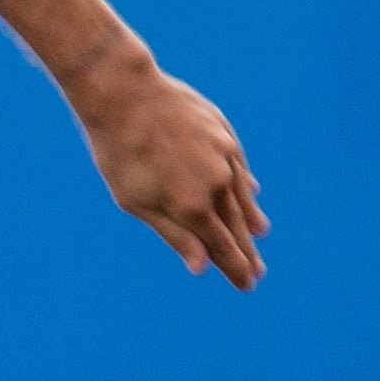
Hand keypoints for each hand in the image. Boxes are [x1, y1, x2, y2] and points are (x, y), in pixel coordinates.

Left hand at [76, 59, 268, 289]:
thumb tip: (201, 266)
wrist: (127, 95)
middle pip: (236, 226)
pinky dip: (245, 184)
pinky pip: (240, 168)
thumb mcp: (137, 202)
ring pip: (242, 196)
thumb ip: (174, 234)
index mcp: (193, 207)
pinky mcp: (225, 134)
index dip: (235, 268)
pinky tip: (251, 192)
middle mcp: (216, 184)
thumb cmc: (121, 154)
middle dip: (246, 251)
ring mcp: (224, 157)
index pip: (222, 248)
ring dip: (250, 219)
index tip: (247, 285)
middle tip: (256, 273)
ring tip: (258, 235)